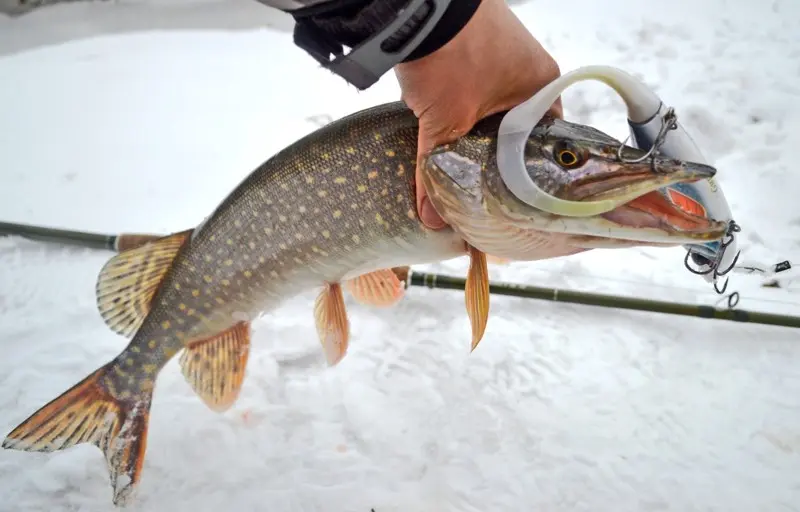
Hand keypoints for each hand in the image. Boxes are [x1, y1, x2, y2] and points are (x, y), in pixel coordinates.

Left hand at [394, 0, 562, 229]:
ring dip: (472, 120)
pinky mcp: (477, 38)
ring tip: (454, 145)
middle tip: (474, 175)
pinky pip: (474, 78)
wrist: (418, 4)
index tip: (503, 190)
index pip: (542, 140)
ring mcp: (505, 47)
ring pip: (492, 101)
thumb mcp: (444, 122)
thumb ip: (435, 170)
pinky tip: (439, 109)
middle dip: (490, 147)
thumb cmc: (451, 58)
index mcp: (541, 86)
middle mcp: (531, 65)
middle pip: (515, 122)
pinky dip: (458, 95)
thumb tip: (431, 219)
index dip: (521, 169)